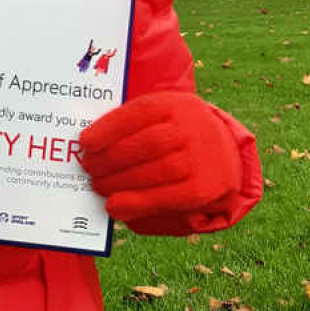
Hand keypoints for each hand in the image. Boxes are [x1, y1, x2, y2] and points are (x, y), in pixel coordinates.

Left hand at [78, 92, 239, 222]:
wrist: (225, 152)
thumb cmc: (177, 132)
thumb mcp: (161, 116)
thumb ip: (131, 125)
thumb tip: (90, 147)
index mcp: (176, 104)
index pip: (139, 113)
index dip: (109, 129)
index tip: (84, 143)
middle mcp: (193, 128)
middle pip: (147, 144)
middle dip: (111, 159)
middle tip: (88, 168)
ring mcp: (203, 158)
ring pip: (157, 171)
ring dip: (120, 183)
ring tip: (98, 186)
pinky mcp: (206, 188)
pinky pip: (168, 197)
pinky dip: (138, 203)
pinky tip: (116, 206)